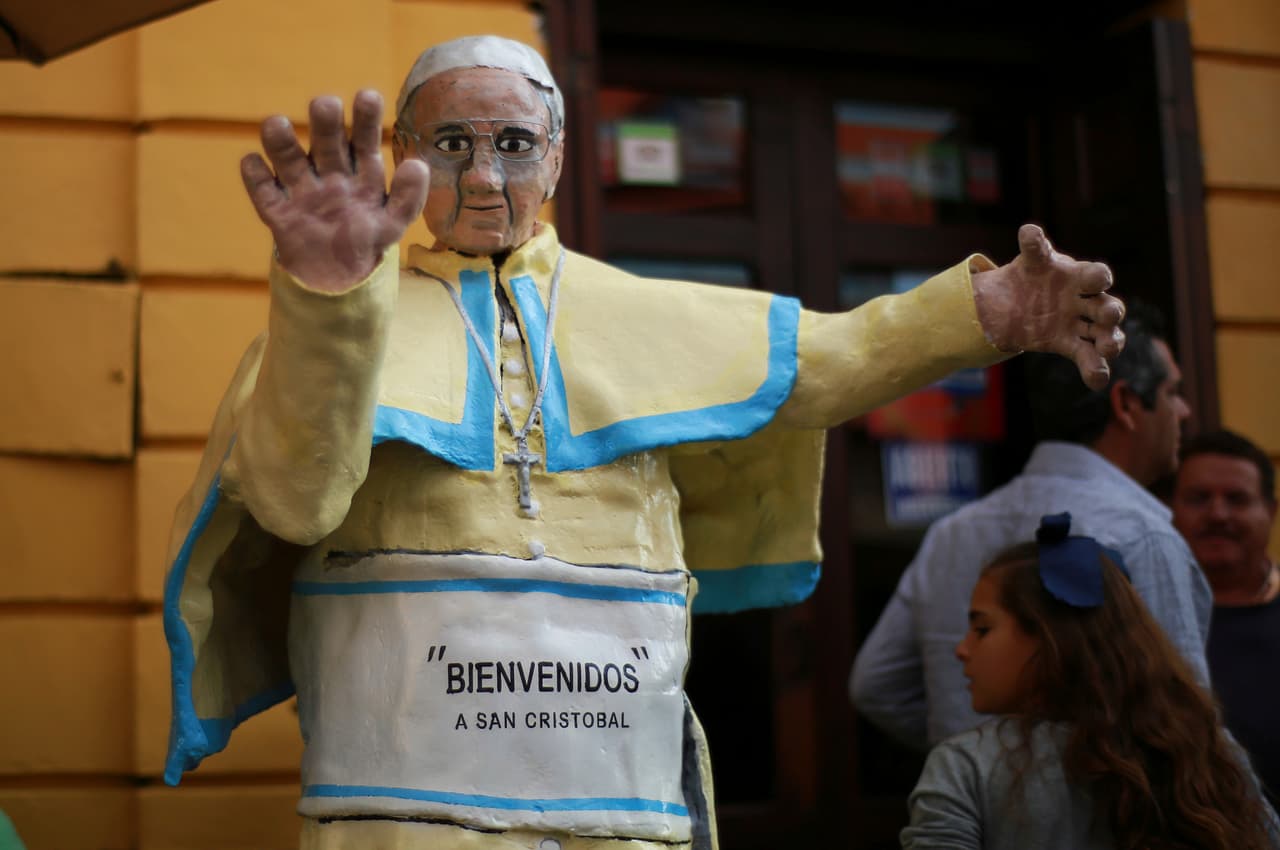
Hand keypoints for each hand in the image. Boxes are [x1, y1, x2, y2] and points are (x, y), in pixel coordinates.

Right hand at [240, 90, 428, 291]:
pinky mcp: (278, 210)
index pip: (364, 139)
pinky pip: (263, 190)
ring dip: (280, 141)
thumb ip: (409, 198)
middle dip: (325, 123)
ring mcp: (302, 189)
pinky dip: (255, 175)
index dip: (366, 118)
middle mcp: (330, 172)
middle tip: (325, 104)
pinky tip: (254, 164)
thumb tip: (418, 165)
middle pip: (326, 142)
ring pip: (288, 158)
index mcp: (361, 171)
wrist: (338, 276)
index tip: (368, 96)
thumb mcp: (393, 223)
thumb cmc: (367, 239)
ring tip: (276, 125)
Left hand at [972, 224, 1124, 390]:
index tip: (1100, 280)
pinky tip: (1097, 381)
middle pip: (1107, 306)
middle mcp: (1087, 301)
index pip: (1096, 275)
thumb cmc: (1033, 274)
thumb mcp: (1031, 260)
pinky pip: (1087, 357)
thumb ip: (1033, 247)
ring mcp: (1080, 324)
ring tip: (1108, 349)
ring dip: (1110, 342)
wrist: (1015, 301)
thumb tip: (1029, 231)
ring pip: (1103, 335)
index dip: (1100, 277)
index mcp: (1079, 277)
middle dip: (1111, 311)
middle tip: (1110, 315)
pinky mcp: (1070, 344)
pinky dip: (1094, 370)